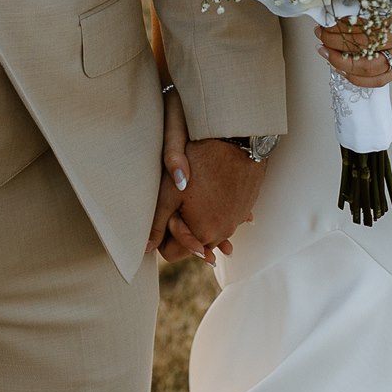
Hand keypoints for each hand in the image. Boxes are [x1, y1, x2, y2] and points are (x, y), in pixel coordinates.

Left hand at [146, 89, 236, 263]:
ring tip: (195, 194)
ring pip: (210, 230)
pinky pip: (228, 216)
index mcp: (202, 235)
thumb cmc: (199, 162)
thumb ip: (157, 225)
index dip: (162, 234)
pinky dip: (218, 209)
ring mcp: (237, 219)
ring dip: (200, 218)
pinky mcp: (246, 205)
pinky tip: (214, 193)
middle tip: (178, 199)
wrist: (237, 138)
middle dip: (181, 228)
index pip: (171, 253)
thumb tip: (144, 248)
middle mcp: (223, 233)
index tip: (165, 211)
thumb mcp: (169, 192)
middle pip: (192, 243)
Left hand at [316, 0, 391, 90]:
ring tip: (324, 51)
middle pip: (359, 45)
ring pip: (366, 67)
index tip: (325, 16)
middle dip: (334, 39)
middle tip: (319, 32)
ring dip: (341, 61)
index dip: (339, 22)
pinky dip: (359, 80)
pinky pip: (381, 79)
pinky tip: (343, 72)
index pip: (360, 24)